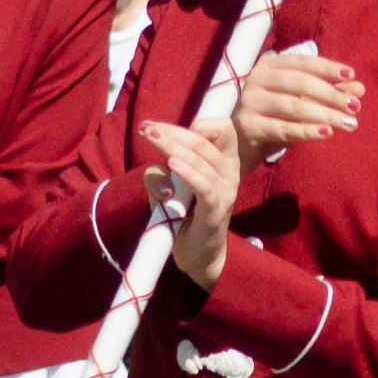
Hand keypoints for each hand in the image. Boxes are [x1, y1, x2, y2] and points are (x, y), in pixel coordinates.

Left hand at [142, 118, 241, 289]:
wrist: (197, 254)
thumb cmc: (182, 216)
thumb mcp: (166, 188)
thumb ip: (160, 174)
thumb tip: (157, 168)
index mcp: (223, 161)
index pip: (222, 129)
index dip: (198, 124)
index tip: (169, 130)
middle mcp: (230, 171)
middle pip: (204, 140)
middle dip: (172, 131)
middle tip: (147, 128)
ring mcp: (226, 190)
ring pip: (202, 159)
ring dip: (173, 146)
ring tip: (152, 138)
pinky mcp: (217, 209)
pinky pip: (204, 185)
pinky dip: (188, 173)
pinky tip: (173, 164)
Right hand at [229, 50, 363, 163]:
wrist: (239, 145)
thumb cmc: (275, 117)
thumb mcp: (301, 102)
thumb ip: (329, 92)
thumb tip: (358, 89)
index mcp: (270, 65)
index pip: (303, 62)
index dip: (327, 68)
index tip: (351, 75)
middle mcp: (256, 79)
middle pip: (300, 83)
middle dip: (331, 94)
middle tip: (355, 107)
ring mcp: (250, 102)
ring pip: (293, 105)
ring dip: (325, 114)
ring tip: (349, 123)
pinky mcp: (248, 126)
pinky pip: (282, 128)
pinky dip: (306, 130)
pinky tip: (326, 133)